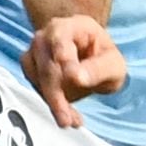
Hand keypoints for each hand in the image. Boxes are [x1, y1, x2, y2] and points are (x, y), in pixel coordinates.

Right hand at [25, 14, 126, 128]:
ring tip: (71, 119)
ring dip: (52, 101)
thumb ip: (98, 69)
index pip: (61, 37)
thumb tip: (77, 77)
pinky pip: (35, 86)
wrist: (94, 63)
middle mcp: (50, 34)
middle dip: (55, 94)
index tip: (72, 76)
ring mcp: (37, 50)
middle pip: (46, 63)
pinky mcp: (32, 67)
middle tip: (66, 118)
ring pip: (36, 76)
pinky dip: (50, 103)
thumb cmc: (104, 59)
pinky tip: (65, 114)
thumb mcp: (114, 65)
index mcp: (73, 25)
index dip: (64, 56)